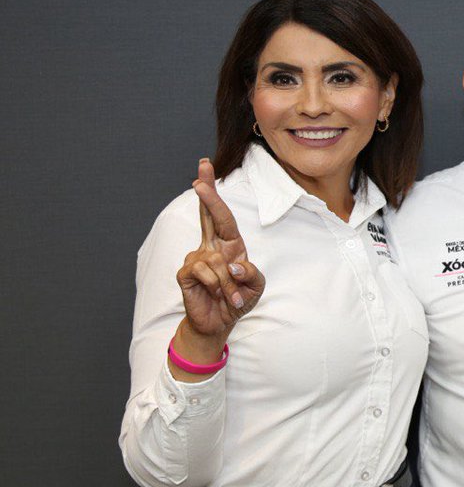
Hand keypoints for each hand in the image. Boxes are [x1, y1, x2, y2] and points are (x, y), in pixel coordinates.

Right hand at [176, 159, 264, 339]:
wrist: (220, 323)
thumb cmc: (238, 299)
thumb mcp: (256, 286)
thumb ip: (251, 273)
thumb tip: (232, 263)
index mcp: (228, 244)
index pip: (221, 214)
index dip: (213, 193)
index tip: (205, 169)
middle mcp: (210, 246)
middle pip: (207, 214)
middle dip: (207, 190)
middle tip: (203, 164)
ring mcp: (195, 258)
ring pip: (217, 261)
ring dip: (230, 284)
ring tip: (231, 297)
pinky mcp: (185, 273)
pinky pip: (206, 273)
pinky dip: (219, 287)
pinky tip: (216, 296)